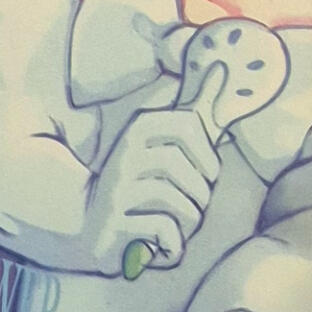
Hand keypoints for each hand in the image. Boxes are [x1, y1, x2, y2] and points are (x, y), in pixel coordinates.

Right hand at [85, 101, 222, 272]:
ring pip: (179, 204)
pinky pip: (164, 230)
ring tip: (177, 225)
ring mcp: (116, 189)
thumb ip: (196, 108)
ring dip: (189, 223)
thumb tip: (220, 67)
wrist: (91, 226)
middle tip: (191, 205)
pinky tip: (162, 245)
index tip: (205, 174)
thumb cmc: (143, 182)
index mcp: (139, 128)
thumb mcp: (168, 140)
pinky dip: (173, 244)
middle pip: (185, 170)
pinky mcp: (113, 222)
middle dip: (200, 195)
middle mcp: (125, 154)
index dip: (208, 155)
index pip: (188, 125)